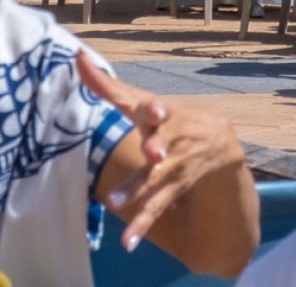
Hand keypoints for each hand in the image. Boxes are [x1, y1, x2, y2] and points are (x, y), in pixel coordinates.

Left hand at [78, 49, 247, 252]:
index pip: (158, 108)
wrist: (218, 141)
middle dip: (158, 148)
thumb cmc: (167, 117)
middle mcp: (170, 138)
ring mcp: (174, 165)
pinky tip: (128, 241)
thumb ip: (108, 85)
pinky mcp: (174, 187)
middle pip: (164, 143)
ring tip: (116, 204)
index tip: (154, 111)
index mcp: (162, 113)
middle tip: (153, 155)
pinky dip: (141, 224)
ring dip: (138, 191)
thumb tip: (77, 55)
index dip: (155, 109)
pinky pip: (157, 206)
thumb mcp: (141, 100)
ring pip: (156, 179)